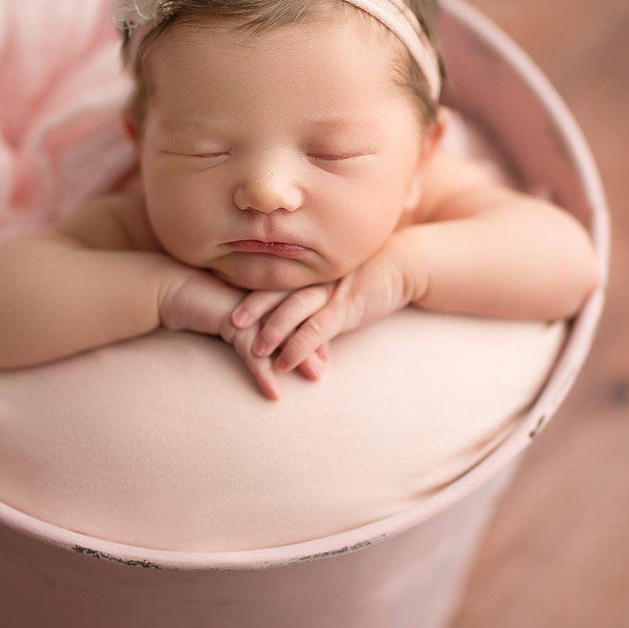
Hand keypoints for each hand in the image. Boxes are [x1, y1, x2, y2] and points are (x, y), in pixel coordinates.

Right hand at [158, 265, 327, 399]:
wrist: (170, 290)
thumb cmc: (204, 300)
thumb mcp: (236, 309)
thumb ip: (257, 316)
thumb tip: (278, 336)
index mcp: (267, 287)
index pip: (302, 308)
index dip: (316, 329)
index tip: (327, 352)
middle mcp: (264, 292)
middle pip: (299, 319)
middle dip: (315, 344)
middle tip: (327, 366)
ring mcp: (251, 304)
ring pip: (282, 334)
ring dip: (299, 358)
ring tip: (314, 377)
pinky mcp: (233, 320)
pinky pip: (253, 351)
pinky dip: (264, 373)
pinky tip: (273, 392)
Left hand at [231, 239, 414, 375]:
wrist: (403, 264)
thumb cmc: (367, 269)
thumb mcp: (334, 272)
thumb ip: (313, 283)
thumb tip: (288, 299)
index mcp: (309, 267)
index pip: (273, 275)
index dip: (249, 285)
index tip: (226, 295)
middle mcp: (314, 277)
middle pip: (275, 290)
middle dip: (251, 307)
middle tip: (229, 323)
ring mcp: (329, 293)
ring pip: (292, 310)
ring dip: (271, 331)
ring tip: (254, 351)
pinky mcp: (345, 311)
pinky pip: (315, 330)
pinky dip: (297, 347)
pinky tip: (284, 363)